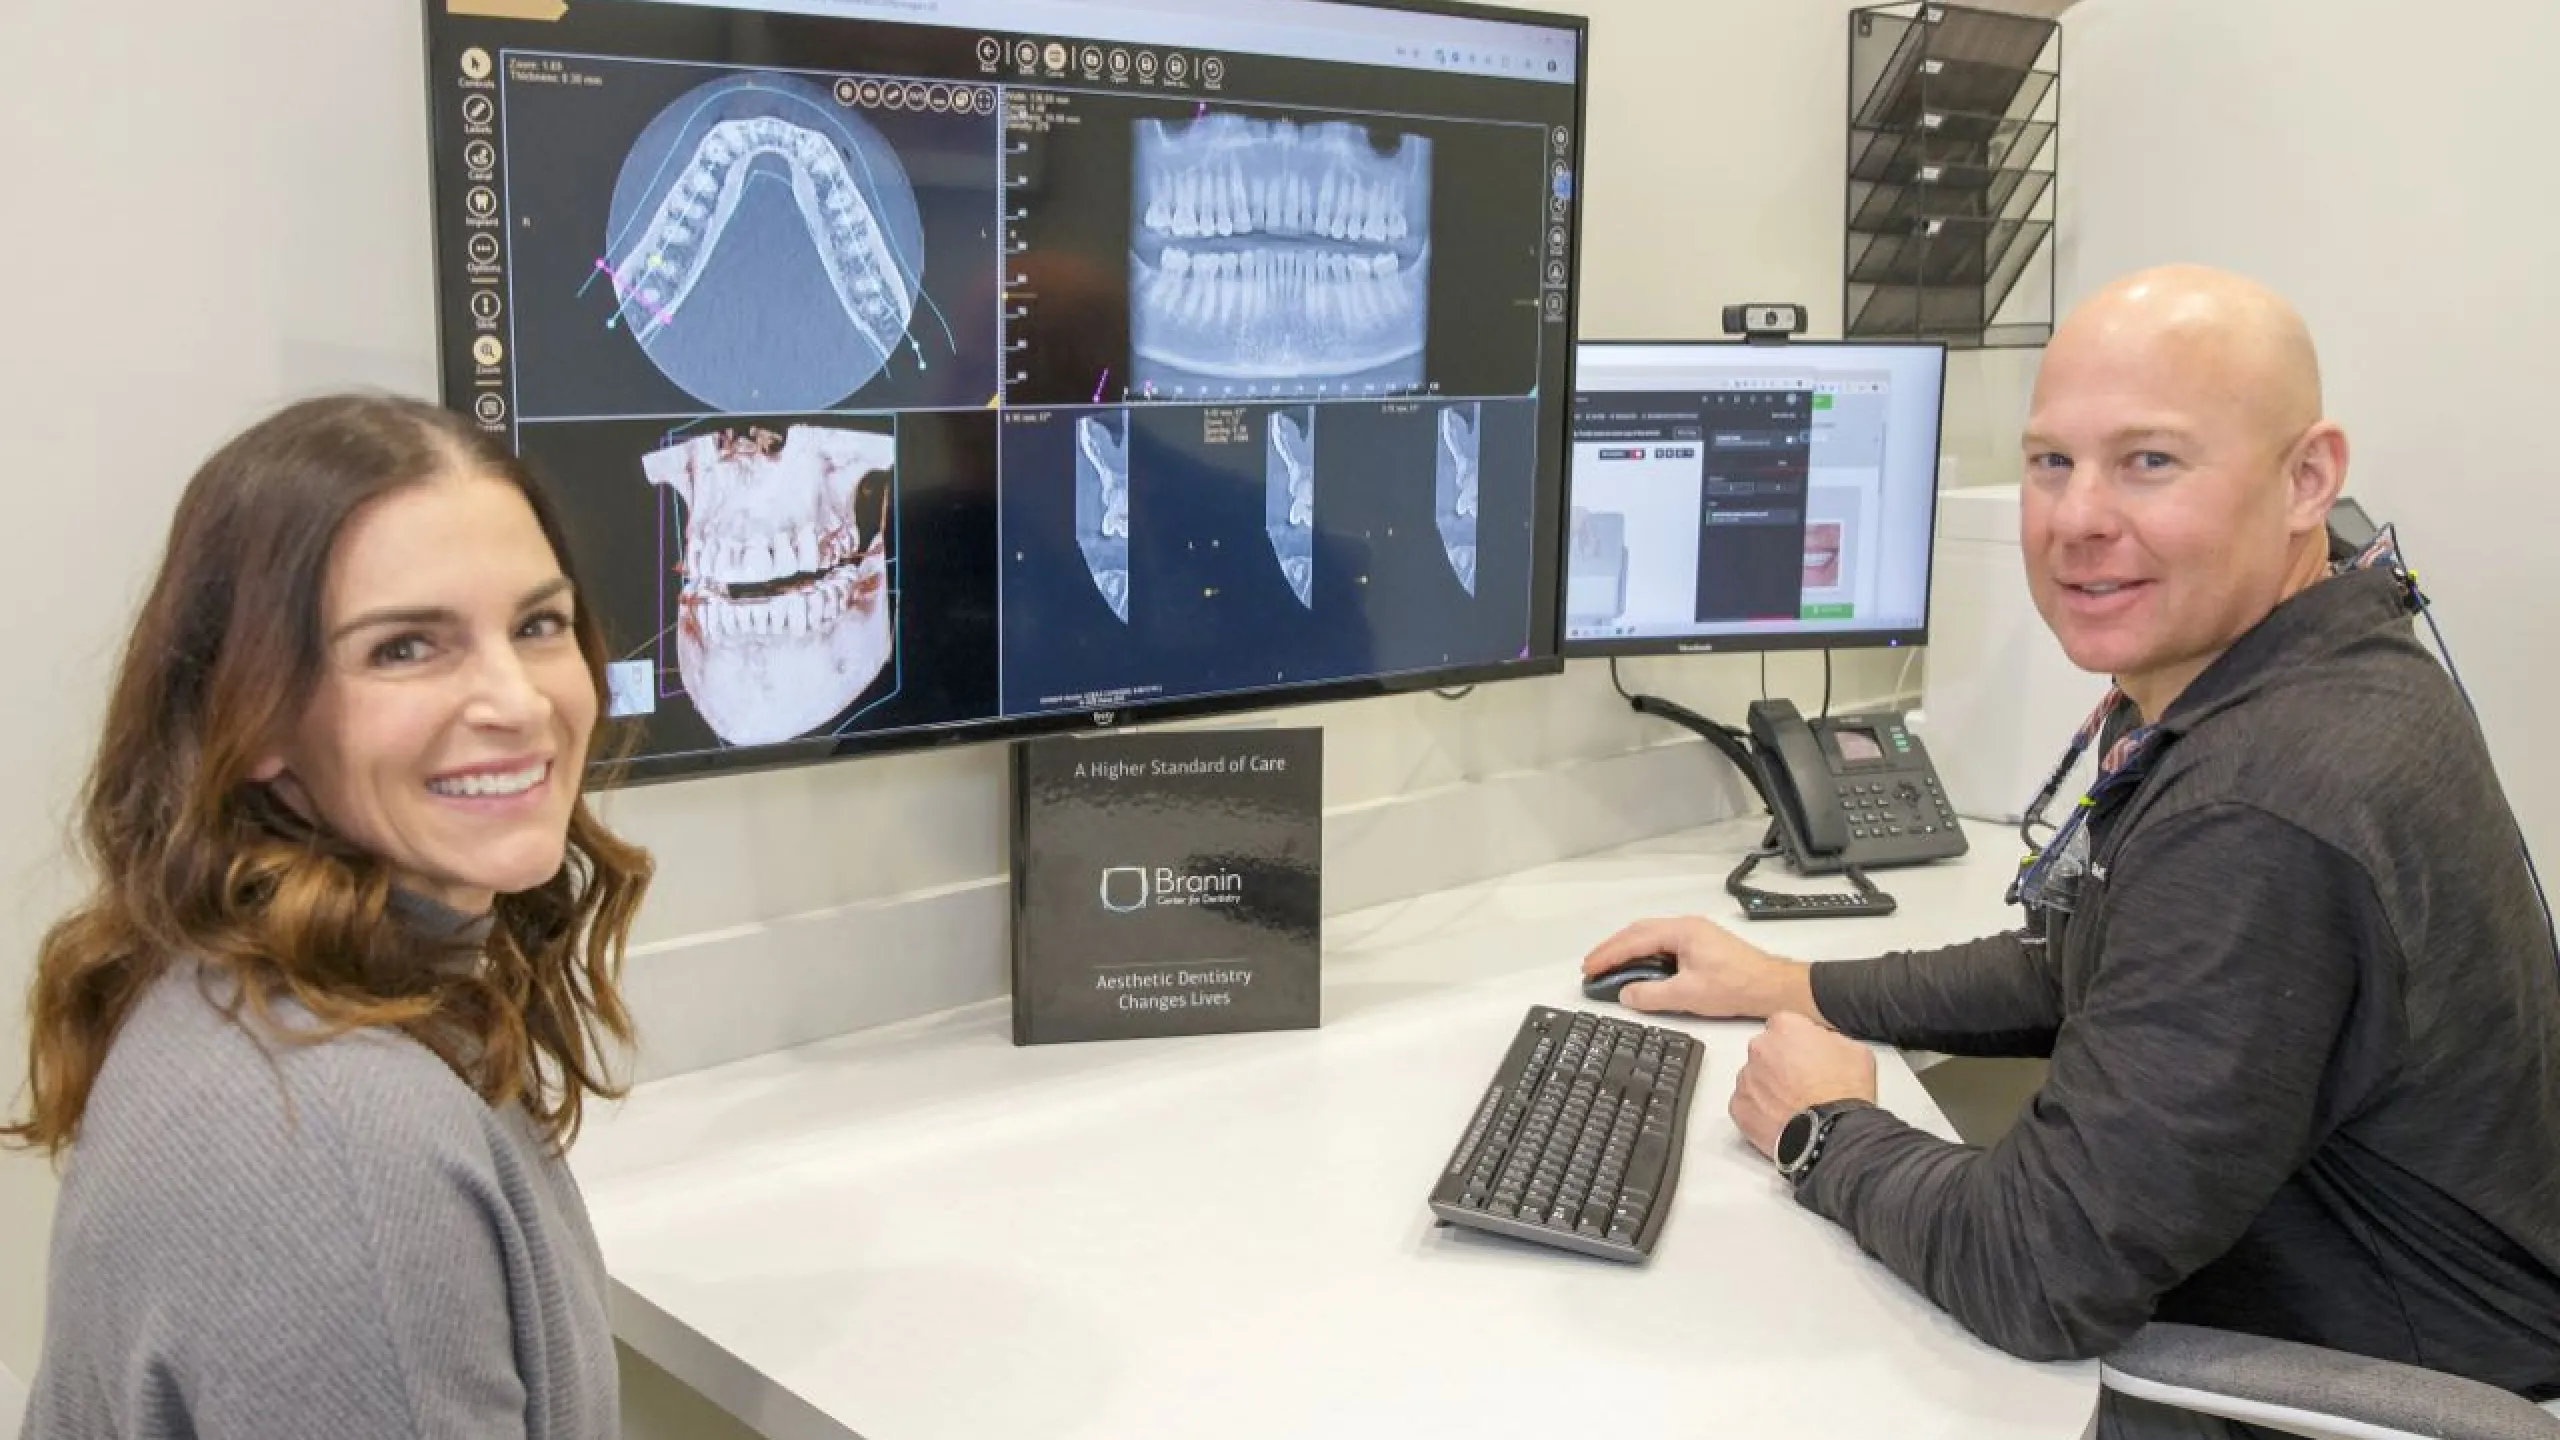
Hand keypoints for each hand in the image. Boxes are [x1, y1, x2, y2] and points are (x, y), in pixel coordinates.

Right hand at [1578, 915, 1811, 1019]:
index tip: (1589, 967)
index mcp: (1682, 931)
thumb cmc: (1738, 986)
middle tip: (1591, 966)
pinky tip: (1639, 968)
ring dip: (1628, 951)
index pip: (1634, 940)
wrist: (1773, 988)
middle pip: (1639, 932)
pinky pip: (1663, 944)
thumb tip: (1626, 993)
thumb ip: (1651, 994)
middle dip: (1612, 949)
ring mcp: (1695, 934)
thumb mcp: (1688, 994)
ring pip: (1650, 937)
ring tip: (1609, 967)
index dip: (1608, 955)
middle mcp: (1687, 926)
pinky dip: (1644, 954)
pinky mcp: (1702, 946)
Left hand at [1727, 1011, 1879, 1159]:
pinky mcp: (1739, 1107)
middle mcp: (1760, 1048)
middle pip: (1767, 1050)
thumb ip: (1830, 1038)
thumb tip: (1824, 1043)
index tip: (1807, 1056)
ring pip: (1755, 1077)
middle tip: (1802, 1083)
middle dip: (1781, 1063)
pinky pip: (1747, 1103)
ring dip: (1770, 1087)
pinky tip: (1782, 1117)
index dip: (1798, 1042)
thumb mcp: (1855, 1050)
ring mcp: (1746, 1078)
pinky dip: (1760, 1110)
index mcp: (1786, 1028)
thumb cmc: (1844, 1094)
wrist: (1833, 1133)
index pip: (1785, 1025)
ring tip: (1795, 1104)